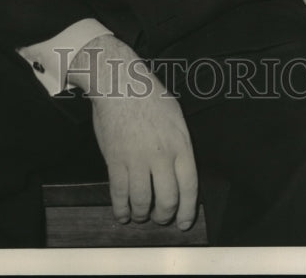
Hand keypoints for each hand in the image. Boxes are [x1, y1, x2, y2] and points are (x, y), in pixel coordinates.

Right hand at [68, 34, 197, 229]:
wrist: (119, 83)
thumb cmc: (148, 95)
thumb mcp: (176, 116)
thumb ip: (180, 144)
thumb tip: (180, 171)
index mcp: (180, 144)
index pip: (190, 187)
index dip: (187, 210)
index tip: (184, 222)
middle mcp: (161, 155)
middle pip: (167, 199)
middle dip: (164, 215)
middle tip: (160, 218)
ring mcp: (137, 159)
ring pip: (143, 201)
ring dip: (142, 214)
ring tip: (140, 215)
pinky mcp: (115, 160)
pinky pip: (119, 194)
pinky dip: (121, 209)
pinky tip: (122, 214)